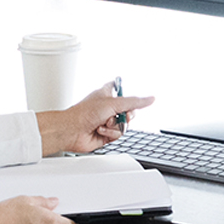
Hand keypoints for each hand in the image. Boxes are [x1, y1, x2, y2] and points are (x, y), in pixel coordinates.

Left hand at [36, 82, 155, 155]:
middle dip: (125, 115)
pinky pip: (118, 134)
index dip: (127, 92)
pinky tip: (100, 131)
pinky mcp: (106, 134)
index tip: (129, 96)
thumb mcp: (113, 103)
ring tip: (103, 124)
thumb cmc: (84, 113)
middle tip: (119, 115)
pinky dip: (110, 133)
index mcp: (107, 94)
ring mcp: (107, 121)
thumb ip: (134, 102)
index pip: (121, 88)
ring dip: (115, 125)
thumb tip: (151, 99)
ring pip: (124, 124)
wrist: (72, 131)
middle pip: (129, 110)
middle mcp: (107, 107)